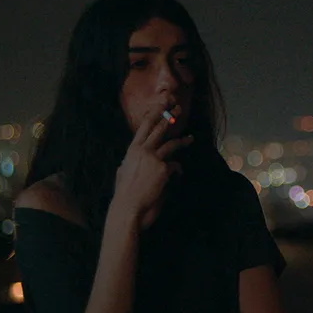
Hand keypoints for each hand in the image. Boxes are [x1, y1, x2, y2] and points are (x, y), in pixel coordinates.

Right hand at [113, 103, 191, 228]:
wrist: (128, 206)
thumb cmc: (124, 192)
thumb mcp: (122, 172)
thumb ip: (129, 163)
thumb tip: (129, 161)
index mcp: (131, 150)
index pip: (143, 127)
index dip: (153, 115)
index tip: (161, 106)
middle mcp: (142, 150)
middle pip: (159, 129)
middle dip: (170, 118)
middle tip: (178, 109)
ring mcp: (153, 158)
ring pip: (171, 144)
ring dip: (182, 141)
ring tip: (190, 139)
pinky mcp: (163, 169)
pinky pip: (174, 165)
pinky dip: (177, 169)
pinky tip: (178, 174)